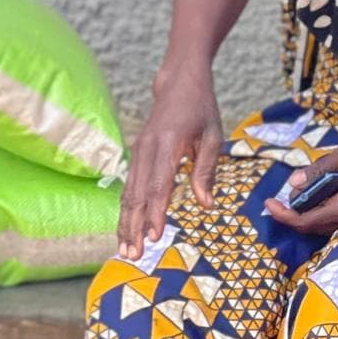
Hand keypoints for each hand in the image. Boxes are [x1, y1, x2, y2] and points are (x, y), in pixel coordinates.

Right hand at [118, 63, 224, 256]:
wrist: (179, 84)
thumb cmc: (200, 110)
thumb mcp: (212, 136)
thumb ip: (206, 170)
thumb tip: (206, 205)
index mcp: (168, 144)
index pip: (159, 185)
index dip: (156, 213)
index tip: (155, 237)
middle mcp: (147, 149)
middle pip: (137, 194)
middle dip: (133, 226)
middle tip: (133, 255)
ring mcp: (138, 151)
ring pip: (128, 193)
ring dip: (126, 222)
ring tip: (125, 249)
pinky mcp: (135, 154)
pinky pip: (129, 186)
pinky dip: (127, 210)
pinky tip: (126, 229)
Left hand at [268, 137, 337, 236]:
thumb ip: (319, 168)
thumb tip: (292, 182)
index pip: (305, 220)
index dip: (283, 215)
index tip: (267, 203)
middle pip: (308, 227)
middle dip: (287, 216)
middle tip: (272, 201)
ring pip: (317, 225)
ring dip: (299, 215)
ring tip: (285, 200)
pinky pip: (326, 219)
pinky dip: (312, 212)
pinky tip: (306, 199)